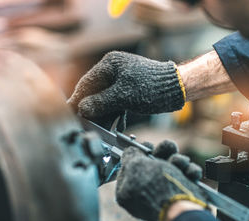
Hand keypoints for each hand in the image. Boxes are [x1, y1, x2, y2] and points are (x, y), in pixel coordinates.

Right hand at [67, 51, 185, 120]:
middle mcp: (114, 69)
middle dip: (92, 109)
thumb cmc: (153, 88)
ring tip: (102, 128)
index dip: (78, 100)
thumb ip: (101, 103)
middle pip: (95, 92)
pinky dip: (115, 113)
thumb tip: (82, 109)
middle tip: (86, 124)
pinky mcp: (130, 88)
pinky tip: (117, 124)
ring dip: (104, 113)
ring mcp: (122, 79)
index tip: (70, 113)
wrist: (178, 89)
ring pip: (106, 99)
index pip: (87, 83)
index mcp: (109, 64)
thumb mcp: (124, 97)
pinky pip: (116, 101)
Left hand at [115, 140, 208, 220]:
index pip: (130, 167)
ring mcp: (165, 194)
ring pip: (172, 168)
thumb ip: (130, 156)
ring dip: (179, 161)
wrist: (181, 208)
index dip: (140, 153)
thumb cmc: (155, 188)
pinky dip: (190, 172)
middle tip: (169, 148)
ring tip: (181, 163)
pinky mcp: (183, 195)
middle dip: (164, 153)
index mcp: (128, 190)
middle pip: (154, 164)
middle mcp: (145, 193)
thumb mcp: (135, 165)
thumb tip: (131, 152)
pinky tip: (190, 173)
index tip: (148, 146)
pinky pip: (186, 177)